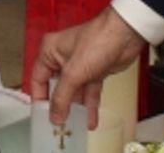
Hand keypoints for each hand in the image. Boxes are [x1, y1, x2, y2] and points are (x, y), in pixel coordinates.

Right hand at [29, 6, 144, 130]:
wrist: (125, 36)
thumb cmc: (96, 41)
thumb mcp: (73, 73)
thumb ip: (62, 97)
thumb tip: (54, 117)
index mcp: (49, 51)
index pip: (38, 79)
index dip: (39, 98)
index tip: (42, 116)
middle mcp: (62, 58)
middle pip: (57, 87)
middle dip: (60, 106)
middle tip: (59, 126)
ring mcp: (79, 65)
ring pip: (74, 92)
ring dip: (76, 109)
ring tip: (75, 128)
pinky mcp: (94, 71)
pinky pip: (89, 92)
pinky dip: (90, 106)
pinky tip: (91, 120)